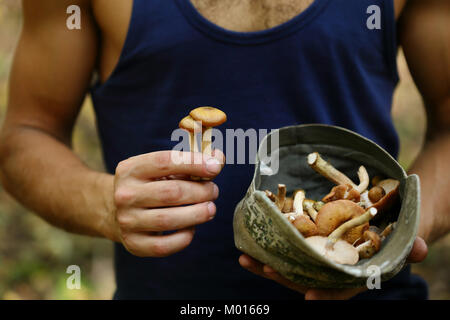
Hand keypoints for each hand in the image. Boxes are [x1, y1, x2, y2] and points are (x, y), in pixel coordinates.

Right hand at [112, 150, 223, 256]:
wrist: (116, 211)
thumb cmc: (149, 185)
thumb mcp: (162, 169)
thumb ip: (191, 162)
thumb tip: (218, 159)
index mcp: (130, 169)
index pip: (165, 162)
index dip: (194, 163)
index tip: (215, 167)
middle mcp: (125, 195)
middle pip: (172, 193)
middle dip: (201, 192)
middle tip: (213, 191)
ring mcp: (127, 221)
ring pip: (169, 220)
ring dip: (197, 214)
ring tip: (210, 209)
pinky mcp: (134, 243)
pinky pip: (165, 245)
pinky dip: (185, 237)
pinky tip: (192, 227)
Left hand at [239, 236, 427, 299]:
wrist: (378, 223)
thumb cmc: (390, 236)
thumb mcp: (403, 240)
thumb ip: (410, 247)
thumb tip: (420, 250)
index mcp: (351, 277)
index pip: (339, 290)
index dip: (325, 297)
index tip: (310, 298)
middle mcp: (328, 271)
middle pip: (304, 279)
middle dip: (284, 275)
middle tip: (266, 267)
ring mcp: (313, 260)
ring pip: (288, 268)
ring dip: (266, 265)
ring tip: (246, 258)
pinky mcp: (303, 245)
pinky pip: (282, 251)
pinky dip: (267, 250)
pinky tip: (249, 245)